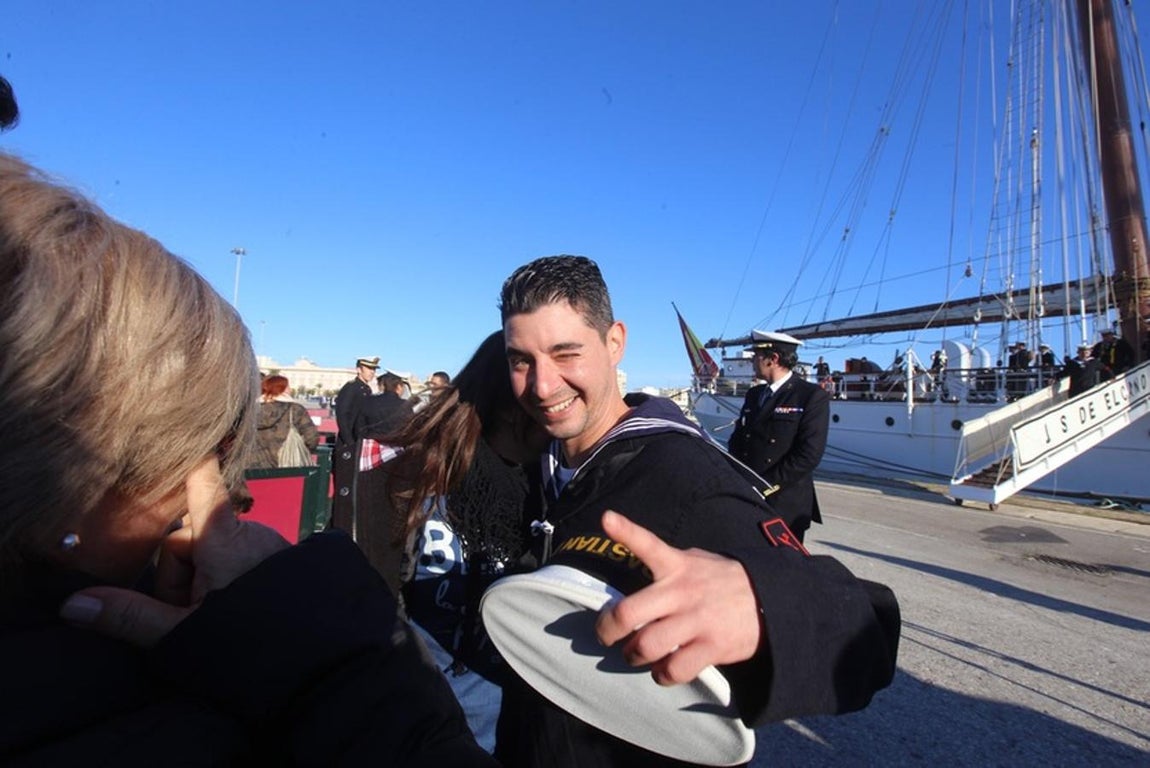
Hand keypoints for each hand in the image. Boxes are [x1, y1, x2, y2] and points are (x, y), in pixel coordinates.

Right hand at [59, 458, 288, 646]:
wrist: (319, 664)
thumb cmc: (247, 646)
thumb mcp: (181, 633)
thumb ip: (129, 615)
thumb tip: (74, 604)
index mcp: (224, 540)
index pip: (202, 487)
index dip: (192, 463)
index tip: (192, 437)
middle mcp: (250, 534)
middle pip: (191, 535)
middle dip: (179, 571)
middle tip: (188, 612)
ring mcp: (270, 548)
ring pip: (216, 551)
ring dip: (203, 579)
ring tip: (215, 618)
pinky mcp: (283, 565)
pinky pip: (242, 561)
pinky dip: (229, 580)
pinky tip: (235, 613)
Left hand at [594, 510, 762, 685]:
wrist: (772, 602)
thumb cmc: (723, 581)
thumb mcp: (698, 561)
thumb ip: (668, 563)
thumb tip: (639, 565)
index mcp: (678, 566)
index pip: (649, 545)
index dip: (626, 532)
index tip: (607, 519)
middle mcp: (683, 592)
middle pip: (629, 613)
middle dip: (607, 629)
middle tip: (605, 635)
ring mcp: (697, 621)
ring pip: (646, 646)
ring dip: (633, 656)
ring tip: (635, 654)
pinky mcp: (711, 647)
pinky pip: (674, 669)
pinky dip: (662, 674)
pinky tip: (662, 670)